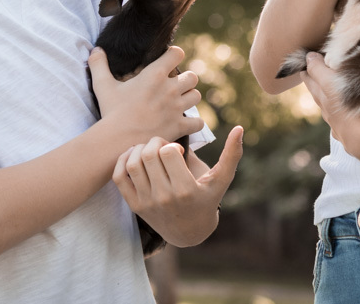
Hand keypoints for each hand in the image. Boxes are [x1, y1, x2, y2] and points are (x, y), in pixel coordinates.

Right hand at [89, 46, 203, 150]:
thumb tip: (96, 49)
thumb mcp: (102, 85)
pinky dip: (194, 123)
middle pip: (192, 76)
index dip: (173, 56)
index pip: (177, 53)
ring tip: (179, 104)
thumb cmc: (111, 111)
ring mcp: (177, 108)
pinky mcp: (180, 126)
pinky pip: (198, 122)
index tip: (167, 62)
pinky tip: (185, 124)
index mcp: (155, 74)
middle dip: (185, 80)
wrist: (117, 140)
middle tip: (174, 87)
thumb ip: (99, 65)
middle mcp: (170, 88)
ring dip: (189, 99)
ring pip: (196, 96)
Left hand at [113, 126, 244, 246]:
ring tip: (151, 152)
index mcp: (185, 189)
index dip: (171, 145)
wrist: (190, 232)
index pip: (167, 152)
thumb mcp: (221, 179)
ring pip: (133, 163)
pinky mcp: (135, 206)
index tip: (178, 151)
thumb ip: (231, 154)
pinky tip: (136, 157)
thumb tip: (240, 128)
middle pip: (148, 155)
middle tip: (163, 148)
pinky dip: (123, 161)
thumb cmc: (207, 199)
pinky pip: (119, 177)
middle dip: (155, 143)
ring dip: (140, 150)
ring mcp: (147, 203)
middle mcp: (164, 198)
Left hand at [303, 52, 359, 169]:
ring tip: (315, 85)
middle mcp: (343, 122)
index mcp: (347, 103)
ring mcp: (348, 139)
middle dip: (312, 82)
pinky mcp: (355, 150)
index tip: (310, 56)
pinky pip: (338, 131)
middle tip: (304, 68)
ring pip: (328, 116)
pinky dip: (334, 118)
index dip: (316, 66)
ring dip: (322, 99)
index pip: (325, 80)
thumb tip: (339, 64)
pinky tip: (334, 112)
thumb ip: (359, 76)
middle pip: (322, 98)